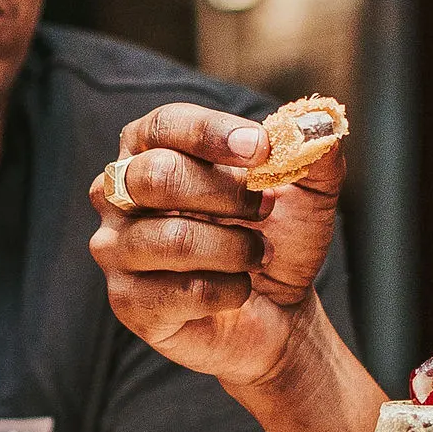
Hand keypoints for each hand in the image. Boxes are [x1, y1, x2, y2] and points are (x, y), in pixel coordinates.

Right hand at [89, 102, 338, 388]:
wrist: (279, 311)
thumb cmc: (277, 236)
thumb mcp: (307, 188)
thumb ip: (310, 149)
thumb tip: (317, 120)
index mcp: (150, 148)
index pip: (165, 125)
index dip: (212, 133)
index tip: (261, 148)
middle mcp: (118, 193)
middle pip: (157, 176)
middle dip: (226, 194)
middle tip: (265, 208)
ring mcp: (115, 248)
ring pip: (172, 238)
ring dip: (235, 248)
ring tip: (258, 254)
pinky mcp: (127, 302)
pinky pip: (181, 291)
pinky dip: (228, 290)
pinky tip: (239, 289)